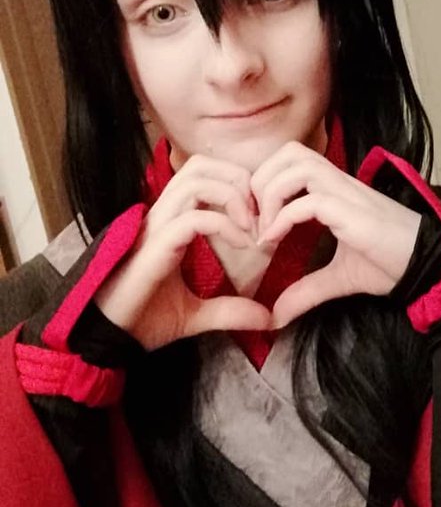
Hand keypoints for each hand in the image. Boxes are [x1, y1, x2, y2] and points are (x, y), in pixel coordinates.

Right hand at [95, 155, 271, 350]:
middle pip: (200, 165)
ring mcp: (154, 229)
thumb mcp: (196, 314)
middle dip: (237, 179)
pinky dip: (223, 224)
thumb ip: (230, 310)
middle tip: (259, 213)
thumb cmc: (141, 321)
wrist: (107, 341)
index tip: (260, 215)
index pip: (201, 173)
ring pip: (194, 181)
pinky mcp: (154, 248)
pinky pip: (191, 218)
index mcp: (169, 222)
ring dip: (231, 196)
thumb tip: (267, 318)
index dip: (235, 183)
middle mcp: (160, 217)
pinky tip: (243, 244)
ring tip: (250, 226)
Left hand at [252, 142, 421, 327]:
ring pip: (297, 165)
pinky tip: (275, 241)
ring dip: (270, 194)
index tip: (256, 223)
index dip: (265, 183)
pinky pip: (309, 201)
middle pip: (289, 152)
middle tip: (255, 221)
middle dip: (261, 182)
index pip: (292, 159)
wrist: (428, 266)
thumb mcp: (339, 278)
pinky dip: (283, 218)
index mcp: (336, 190)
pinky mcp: (354, 213)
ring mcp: (347, 195)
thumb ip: (306, 291)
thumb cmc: (391, 264)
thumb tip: (276, 316)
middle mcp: (340, 184)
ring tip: (265, 230)